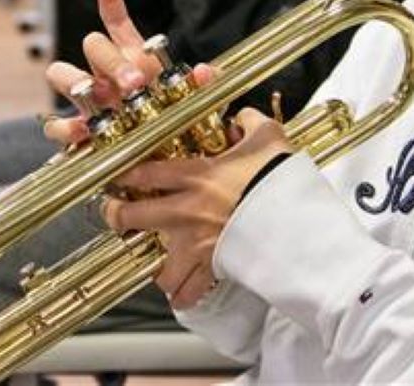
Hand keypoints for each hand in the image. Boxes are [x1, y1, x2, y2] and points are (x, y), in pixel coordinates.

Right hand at [43, 0, 202, 144]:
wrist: (165, 164)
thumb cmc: (175, 126)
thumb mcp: (195, 105)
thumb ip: (203, 88)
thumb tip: (206, 72)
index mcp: (133, 60)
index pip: (118, 24)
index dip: (111, 1)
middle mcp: (105, 75)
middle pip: (93, 45)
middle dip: (111, 60)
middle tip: (135, 83)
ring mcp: (87, 101)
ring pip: (61, 72)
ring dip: (77, 80)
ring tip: (96, 95)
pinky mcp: (78, 133)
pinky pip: (56, 123)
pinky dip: (65, 126)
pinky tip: (83, 133)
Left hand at [103, 108, 293, 308]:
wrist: (299, 217)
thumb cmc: (280, 176)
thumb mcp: (267, 137)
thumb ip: (250, 123)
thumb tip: (244, 117)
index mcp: (196, 176)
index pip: (145, 172)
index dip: (123, 173)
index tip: (114, 175)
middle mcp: (188, 211)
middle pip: (134, 217)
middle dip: (116, 217)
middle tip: (115, 215)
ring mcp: (199, 243)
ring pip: (158, 265)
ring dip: (152, 267)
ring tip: (151, 265)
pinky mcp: (215, 266)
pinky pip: (191, 291)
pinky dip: (184, 296)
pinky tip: (180, 295)